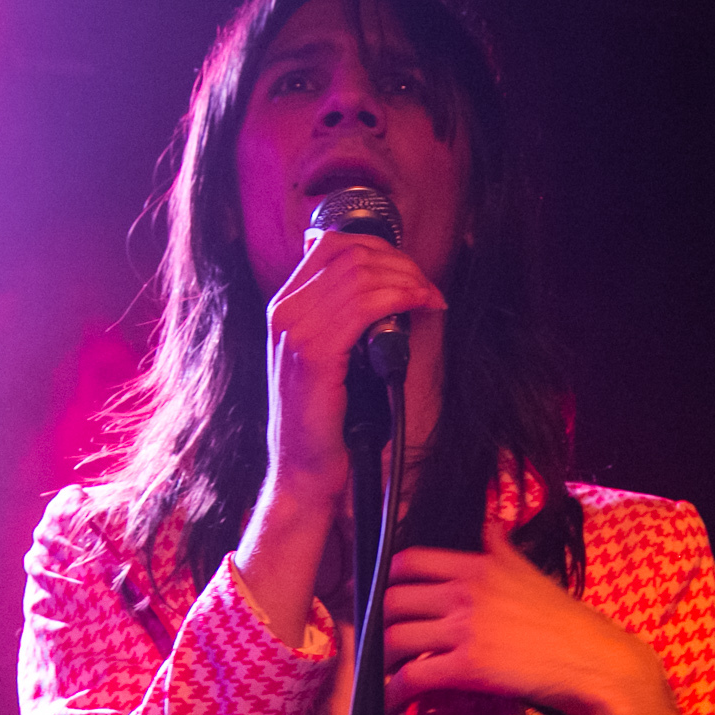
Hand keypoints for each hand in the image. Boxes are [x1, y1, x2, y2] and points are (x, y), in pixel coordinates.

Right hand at [264, 230, 445, 515]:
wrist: (303, 470)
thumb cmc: (324, 421)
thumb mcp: (329, 359)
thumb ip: (343, 320)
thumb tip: (385, 288)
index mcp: (285, 308)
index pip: (330, 245)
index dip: (379, 248)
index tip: (408, 272)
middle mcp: (284, 312)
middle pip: (350, 254)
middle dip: (400, 264)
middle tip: (427, 288)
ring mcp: (295, 331)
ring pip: (361, 274)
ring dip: (407, 280)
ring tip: (429, 299)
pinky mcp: (314, 355)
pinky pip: (365, 305)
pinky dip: (401, 298)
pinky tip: (420, 306)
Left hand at [384, 519, 696, 714]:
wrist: (593, 660)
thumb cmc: (564, 620)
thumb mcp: (530, 571)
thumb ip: (500, 548)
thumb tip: (489, 522)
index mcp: (477, 565)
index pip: (409, 560)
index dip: (385, 577)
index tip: (375, 591)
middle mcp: (465, 591)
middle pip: (393, 598)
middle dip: (377, 619)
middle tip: (374, 635)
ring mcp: (465, 628)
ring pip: (396, 637)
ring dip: (382, 657)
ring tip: (384, 668)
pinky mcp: (468, 667)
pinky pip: (413, 676)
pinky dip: (395, 691)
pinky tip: (393, 700)